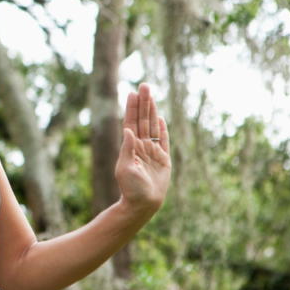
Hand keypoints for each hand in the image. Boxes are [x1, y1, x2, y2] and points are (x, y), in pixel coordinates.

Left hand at [115, 84, 170, 212]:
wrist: (144, 204)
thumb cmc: (131, 188)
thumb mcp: (126, 168)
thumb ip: (127, 149)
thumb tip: (127, 130)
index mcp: (130, 147)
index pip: (130, 122)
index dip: (132, 107)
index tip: (132, 92)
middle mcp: (140, 146)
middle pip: (142, 120)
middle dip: (143, 103)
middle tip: (144, 85)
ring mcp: (152, 152)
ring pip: (152, 126)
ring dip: (152, 111)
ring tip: (151, 95)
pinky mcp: (163, 159)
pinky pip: (163, 140)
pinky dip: (162, 129)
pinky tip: (160, 117)